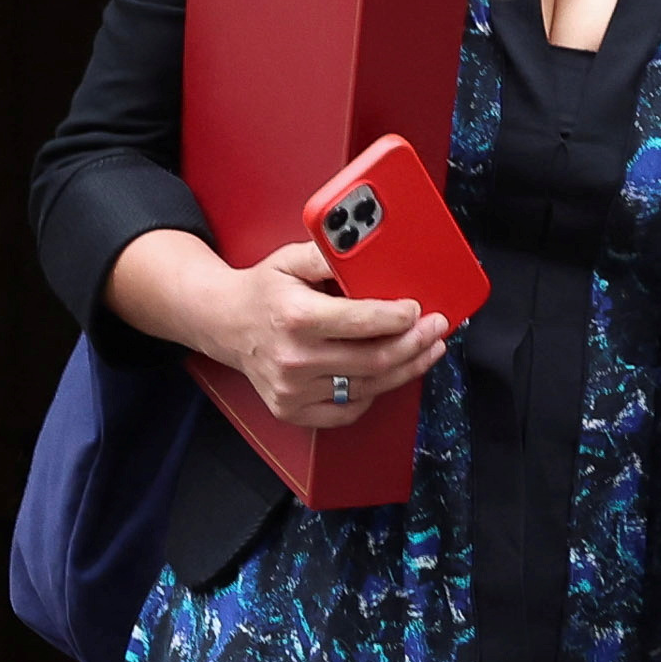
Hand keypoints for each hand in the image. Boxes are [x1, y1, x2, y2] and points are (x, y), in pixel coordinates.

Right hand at [107, 230, 449, 431]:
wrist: (223, 324)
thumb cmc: (263, 290)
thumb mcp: (290, 259)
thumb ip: (329, 254)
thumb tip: (368, 251)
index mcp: (296, 317)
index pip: (364, 322)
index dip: (400, 318)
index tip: (419, 310)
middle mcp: (294, 359)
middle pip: (375, 360)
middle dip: (416, 345)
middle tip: (437, 331)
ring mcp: (292, 390)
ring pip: (368, 387)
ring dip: (405, 369)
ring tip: (426, 351)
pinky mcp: (292, 410)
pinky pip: (348, 409)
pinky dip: (373, 393)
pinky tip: (387, 374)